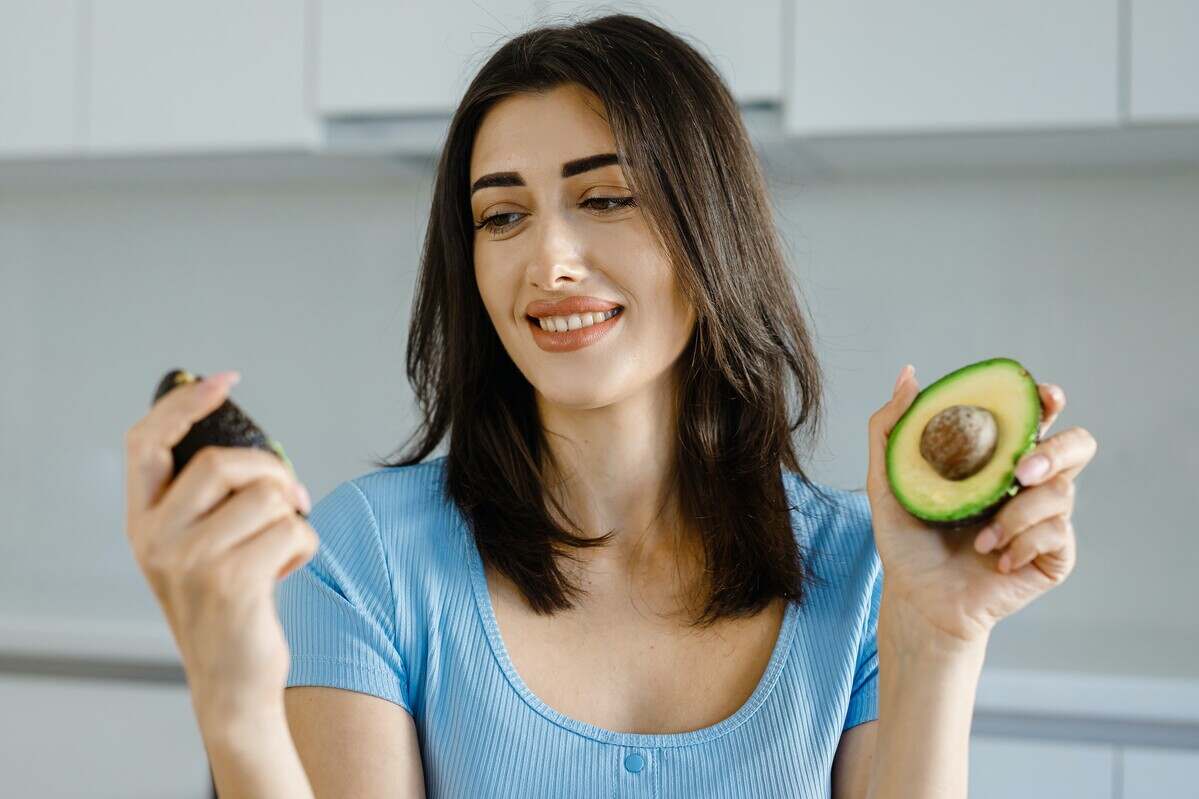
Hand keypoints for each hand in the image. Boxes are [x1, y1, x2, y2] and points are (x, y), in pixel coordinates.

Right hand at [123, 370, 316, 724]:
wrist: (233, 682)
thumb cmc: (228, 605)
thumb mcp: (199, 547)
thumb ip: (209, 500)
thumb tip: (254, 448)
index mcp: (141, 523)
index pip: (145, 442)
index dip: (183, 404)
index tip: (223, 380)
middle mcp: (154, 540)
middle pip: (220, 462)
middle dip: (271, 471)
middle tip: (291, 497)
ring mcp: (189, 561)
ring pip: (266, 496)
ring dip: (293, 516)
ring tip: (282, 547)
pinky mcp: (231, 582)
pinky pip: (292, 529)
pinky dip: (306, 545)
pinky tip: (288, 570)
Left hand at [865, 365, 1097, 645]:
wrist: (917, 598)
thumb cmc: (906, 540)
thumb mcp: (887, 481)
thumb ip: (892, 427)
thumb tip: (909, 374)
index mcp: (998, 458)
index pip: (1036, 418)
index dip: (1048, 401)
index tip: (1043, 396)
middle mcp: (1029, 483)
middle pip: (1078, 445)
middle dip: (1057, 450)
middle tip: (1021, 469)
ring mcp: (1046, 519)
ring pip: (1063, 493)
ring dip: (1018, 513)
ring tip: (982, 538)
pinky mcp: (1054, 555)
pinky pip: (1058, 535)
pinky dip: (1021, 543)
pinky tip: (995, 558)